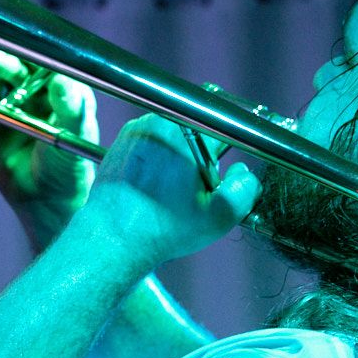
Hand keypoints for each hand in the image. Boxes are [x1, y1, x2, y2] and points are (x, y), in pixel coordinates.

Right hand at [0, 51, 98, 248]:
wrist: (45, 202)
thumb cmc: (70, 170)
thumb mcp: (76, 136)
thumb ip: (71, 108)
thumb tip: (62, 80)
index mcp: (66, 90)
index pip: (49, 59)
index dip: (35, 50)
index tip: (23, 47)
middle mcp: (40, 93)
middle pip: (18, 63)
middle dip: (6, 61)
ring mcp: (16, 104)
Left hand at [81, 114, 258, 268]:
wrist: (112, 236)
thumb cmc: (162, 229)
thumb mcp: (218, 217)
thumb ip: (245, 190)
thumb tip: (244, 173)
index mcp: (190, 134)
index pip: (228, 122)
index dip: (237, 140)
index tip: (234, 157)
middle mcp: (163, 122)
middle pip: (201, 125)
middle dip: (206, 151)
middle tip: (198, 184)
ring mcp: (140, 128)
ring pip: (177, 131)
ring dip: (182, 152)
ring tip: (174, 188)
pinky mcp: (124, 139)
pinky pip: (154, 138)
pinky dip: (160, 156)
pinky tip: (156, 184)